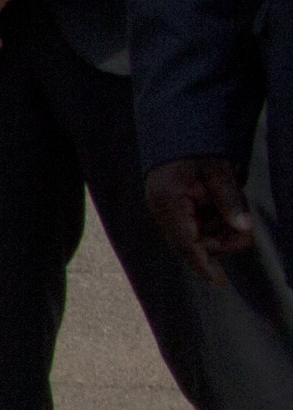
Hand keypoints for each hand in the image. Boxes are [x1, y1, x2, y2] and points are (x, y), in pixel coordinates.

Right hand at [144, 154, 264, 274]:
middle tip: (248, 234)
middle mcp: (162, 209)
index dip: (203, 264)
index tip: (221, 281)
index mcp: (168, 201)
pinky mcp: (173, 207)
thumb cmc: (196, 147)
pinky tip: (226, 212)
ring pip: (196, 237)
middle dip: (221, 243)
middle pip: (192, 243)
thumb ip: (229, 200)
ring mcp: (166, 208)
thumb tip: (244, 228)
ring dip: (220, 234)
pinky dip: (214, 225)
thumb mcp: (218, 170)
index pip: (186, 242)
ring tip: (238, 218)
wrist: (179, 128)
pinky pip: (195, 226)